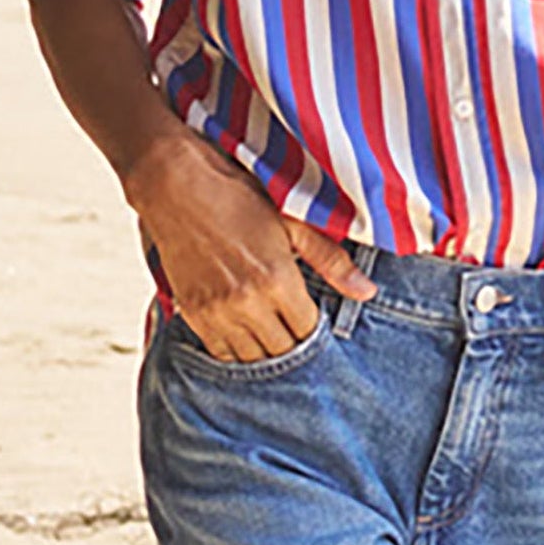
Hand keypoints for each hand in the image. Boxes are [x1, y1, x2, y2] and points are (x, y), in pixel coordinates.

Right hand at [122, 128, 375, 361]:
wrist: (175, 186)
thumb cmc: (237, 195)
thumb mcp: (290, 220)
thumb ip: (330, 260)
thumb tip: (367, 292)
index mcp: (277, 279)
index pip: (307, 330)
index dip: (315, 327)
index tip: (314, 316)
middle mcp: (247, 303)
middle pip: (281, 351)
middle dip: (294, 343)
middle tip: (295, 326)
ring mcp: (217, 311)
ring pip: (251, 358)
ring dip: (266, 349)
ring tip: (272, 331)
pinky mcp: (193, 312)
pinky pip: (220, 353)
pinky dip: (236, 349)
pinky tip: (245, 332)